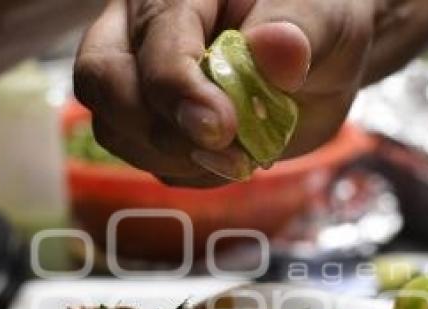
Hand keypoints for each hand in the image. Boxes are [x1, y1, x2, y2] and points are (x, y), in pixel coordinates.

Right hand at [74, 0, 375, 185]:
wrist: (324, 61)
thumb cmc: (319, 24)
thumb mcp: (324, 18)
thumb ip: (297, 29)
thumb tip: (275, 51)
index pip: (152, 41)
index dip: (179, 90)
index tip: (222, 126)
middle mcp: (142, 30)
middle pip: (103, 83)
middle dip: (162, 129)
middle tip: (228, 152)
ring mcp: (140, 80)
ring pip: (116, 130)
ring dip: (177, 159)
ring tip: (240, 157)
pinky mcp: (154, 125)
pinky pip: (149, 161)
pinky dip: (190, 172)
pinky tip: (232, 159)